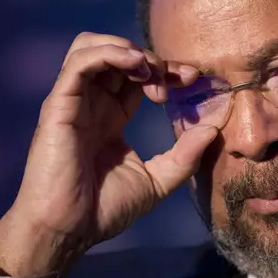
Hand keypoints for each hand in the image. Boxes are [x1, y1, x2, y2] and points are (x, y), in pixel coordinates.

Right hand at [0, 33, 216, 277]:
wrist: (69, 231)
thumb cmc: (104, 210)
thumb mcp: (158, 180)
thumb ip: (187, 153)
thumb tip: (216, 126)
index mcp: (111, 117)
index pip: (138, 77)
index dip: (166, 70)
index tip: (194, 78)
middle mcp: (92, 103)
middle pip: (119, 56)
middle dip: (154, 60)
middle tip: (178, 80)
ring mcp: (74, 101)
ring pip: (92, 46)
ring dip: (128, 49)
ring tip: (150, 71)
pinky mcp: (60, 104)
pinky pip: (79, 62)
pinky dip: (109, 53)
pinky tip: (136, 66)